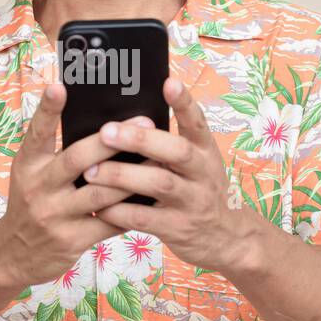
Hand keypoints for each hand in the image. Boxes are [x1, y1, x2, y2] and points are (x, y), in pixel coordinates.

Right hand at [0, 81, 148, 289]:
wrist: (12, 253)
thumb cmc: (31, 202)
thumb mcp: (31, 173)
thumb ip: (56, 152)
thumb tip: (101, 125)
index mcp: (28, 164)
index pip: (37, 132)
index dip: (48, 109)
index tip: (60, 85)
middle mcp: (38, 187)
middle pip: (78, 158)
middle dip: (113, 141)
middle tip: (144, 125)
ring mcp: (55, 215)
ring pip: (101, 192)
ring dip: (133, 176)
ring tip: (159, 160)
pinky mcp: (71, 240)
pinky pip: (109, 222)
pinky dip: (132, 209)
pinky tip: (152, 198)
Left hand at [87, 77, 250, 272]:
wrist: (227, 238)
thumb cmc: (199, 191)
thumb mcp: (196, 165)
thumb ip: (168, 146)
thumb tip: (125, 121)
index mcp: (205, 151)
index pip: (197, 121)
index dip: (184, 102)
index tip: (168, 82)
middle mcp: (202, 173)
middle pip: (176, 150)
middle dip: (140, 139)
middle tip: (107, 132)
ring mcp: (193, 201)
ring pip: (158, 183)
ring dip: (122, 175)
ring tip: (92, 171)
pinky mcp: (179, 228)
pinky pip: (145, 218)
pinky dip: (120, 211)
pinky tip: (100, 206)